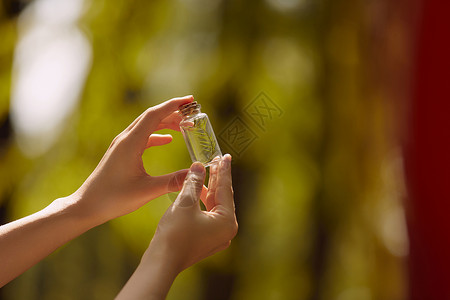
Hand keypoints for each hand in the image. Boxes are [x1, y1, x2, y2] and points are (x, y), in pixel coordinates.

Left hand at [73, 95, 193, 224]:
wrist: (87, 205)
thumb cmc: (113, 198)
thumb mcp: (146, 191)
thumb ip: (172, 181)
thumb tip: (194, 174)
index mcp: (130, 143)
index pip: (154, 115)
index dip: (173, 105)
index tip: (190, 100)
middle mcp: (125, 139)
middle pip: (151, 116)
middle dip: (173, 112)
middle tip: (192, 113)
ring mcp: (122, 145)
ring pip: (147, 125)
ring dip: (165, 122)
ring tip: (184, 125)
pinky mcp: (121, 153)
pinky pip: (142, 137)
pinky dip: (157, 135)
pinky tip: (168, 140)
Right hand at [149, 154, 237, 271]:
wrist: (161, 262)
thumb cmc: (174, 233)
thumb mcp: (185, 202)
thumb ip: (194, 181)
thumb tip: (199, 166)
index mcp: (227, 221)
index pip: (225, 189)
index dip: (224, 170)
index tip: (226, 156)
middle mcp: (226, 230)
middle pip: (221, 197)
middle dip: (217, 178)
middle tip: (217, 159)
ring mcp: (216, 236)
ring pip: (213, 206)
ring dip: (207, 189)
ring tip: (203, 171)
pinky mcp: (205, 239)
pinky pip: (207, 214)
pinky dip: (201, 201)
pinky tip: (194, 190)